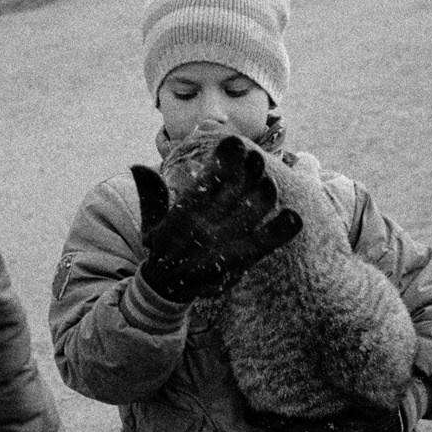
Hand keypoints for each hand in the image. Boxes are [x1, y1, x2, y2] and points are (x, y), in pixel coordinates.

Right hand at [130, 135, 302, 302]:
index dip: (226, 160)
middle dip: (250, 171)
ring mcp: (223, 244)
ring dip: (264, 194)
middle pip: (236, 192)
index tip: (237, 143)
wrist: (165, 289)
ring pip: (252, 212)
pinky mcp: (237, 261)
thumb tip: (137, 165)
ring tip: (269, 182)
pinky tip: (294, 217)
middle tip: (258, 158)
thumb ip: (151, 193)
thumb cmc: (162, 248)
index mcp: (185, 213)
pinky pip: (263, 244)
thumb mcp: (150, 222)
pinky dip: (279, 231)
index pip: (210, 180)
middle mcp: (205, 227)